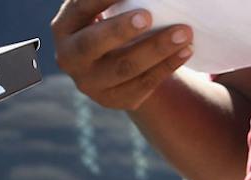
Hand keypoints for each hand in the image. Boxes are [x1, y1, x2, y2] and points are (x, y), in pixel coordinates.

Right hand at [52, 0, 194, 111]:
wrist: (113, 61)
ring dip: (156, 49)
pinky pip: (143, 84)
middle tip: (147, 16)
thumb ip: (113, 0)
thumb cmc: (110, 20)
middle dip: (120, 30)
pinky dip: (167, 66)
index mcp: (64, 27)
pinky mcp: (114, 99)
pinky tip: (186, 50)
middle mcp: (70, 58)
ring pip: (124, 68)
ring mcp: (91, 84)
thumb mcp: (103, 8)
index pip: (81, 8)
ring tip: (184, 32)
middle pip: (93, 44)